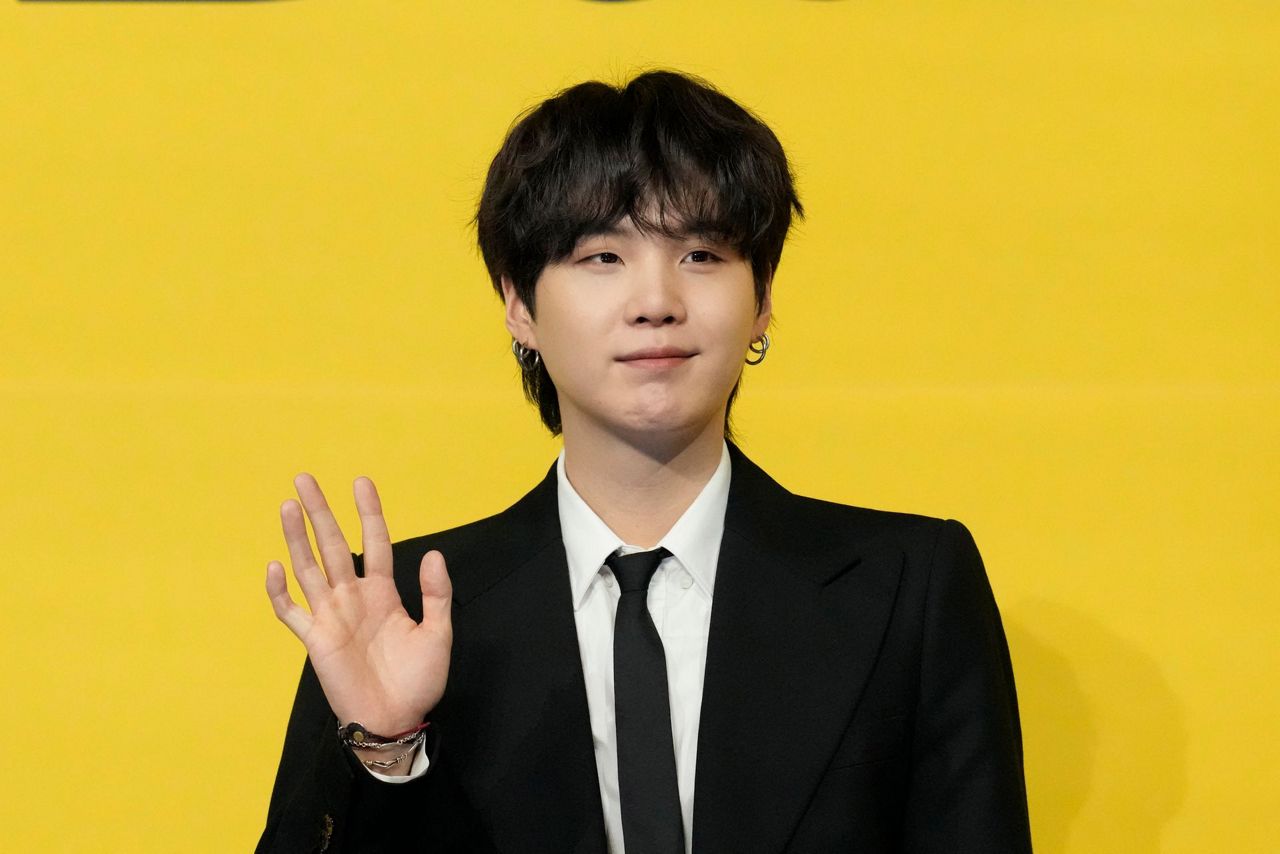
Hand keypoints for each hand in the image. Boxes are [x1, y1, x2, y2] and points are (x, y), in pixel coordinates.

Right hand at [265, 474, 451, 734]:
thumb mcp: (437, 633)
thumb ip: (436, 594)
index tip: (361, 482)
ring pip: (309, 569)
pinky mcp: (314, 640)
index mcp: (383, 593)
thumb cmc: (418, 681)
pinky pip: (291, 612)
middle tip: (305, 478)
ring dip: (296, 538)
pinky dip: (280, 591)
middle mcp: (353, 598)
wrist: (396, 720)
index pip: (374, 542)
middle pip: (333, 545)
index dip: (368, 513)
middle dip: (320, 512)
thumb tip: (432, 553)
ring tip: (287, 506)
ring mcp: (331, 616)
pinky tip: (275, 566)